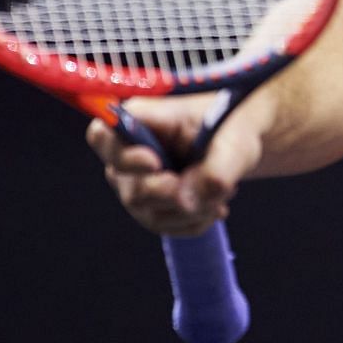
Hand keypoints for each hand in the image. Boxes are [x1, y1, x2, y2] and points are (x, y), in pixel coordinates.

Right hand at [86, 94, 263, 237]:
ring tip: (224, 190)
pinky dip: (193, 221)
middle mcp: (128, 151)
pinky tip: (216, 205)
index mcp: (141, 118)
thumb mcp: (235, 143)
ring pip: (148, 212)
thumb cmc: (232, 126)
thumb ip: (214, 171)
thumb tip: (185, 202)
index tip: (156, 163)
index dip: (123, 156)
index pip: (102, 135)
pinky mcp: (149, 204)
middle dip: (173, 194)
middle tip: (211, 187)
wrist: (240, 139)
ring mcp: (134, 181)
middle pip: (130, 188)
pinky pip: (163, 225)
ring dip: (191, 210)